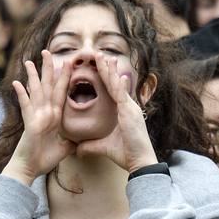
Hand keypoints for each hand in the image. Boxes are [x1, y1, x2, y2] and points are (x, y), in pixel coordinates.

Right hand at [5, 51, 74, 183]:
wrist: (29, 170)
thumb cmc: (43, 159)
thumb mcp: (64, 148)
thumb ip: (71, 141)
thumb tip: (81, 140)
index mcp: (54, 116)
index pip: (60, 92)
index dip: (64, 78)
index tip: (68, 63)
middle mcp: (44, 113)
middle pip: (48, 86)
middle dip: (48, 68)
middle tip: (47, 50)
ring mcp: (36, 117)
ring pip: (36, 91)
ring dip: (33, 76)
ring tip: (30, 61)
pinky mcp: (29, 123)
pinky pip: (26, 106)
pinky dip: (22, 95)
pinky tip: (17, 83)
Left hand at [75, 55, 156, 173]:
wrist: (141, 163)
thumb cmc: (126, 155)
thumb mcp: (104, 147)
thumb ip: (91, 146)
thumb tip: (77, 149)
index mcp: (124, 112)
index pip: (113, 91)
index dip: (107, 78)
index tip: (101, 66)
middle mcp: (129, 107)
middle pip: (116, 84)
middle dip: (107, 69)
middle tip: (99, 55)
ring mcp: (131, 109)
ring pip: (118, 85)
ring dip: (110, 71)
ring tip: (102, 57)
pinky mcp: (130, 114)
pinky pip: (121, 95)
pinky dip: (116, 84)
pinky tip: (113, 73)